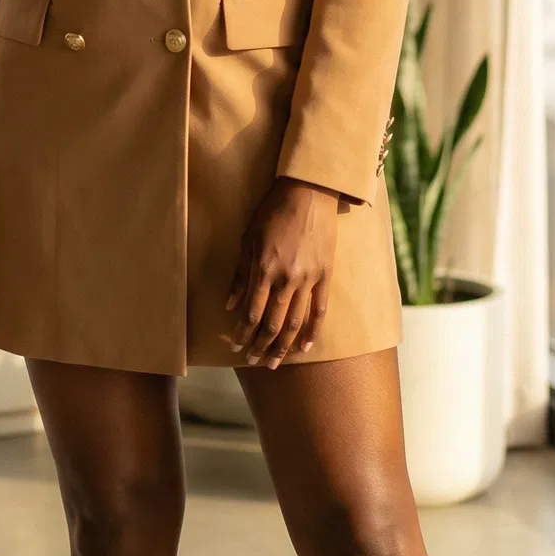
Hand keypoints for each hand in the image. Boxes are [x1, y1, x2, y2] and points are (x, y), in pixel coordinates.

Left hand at [225, 177, 337, 367]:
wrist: (308, 193)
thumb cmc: (273, 212)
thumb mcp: (248, 239)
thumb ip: (240, 275)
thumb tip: (229, 305)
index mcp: (264, 269)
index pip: (251, 312)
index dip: (243, 333)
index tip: (235, 346)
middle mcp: (286, 279)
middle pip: (272, 323)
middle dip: (260, 346)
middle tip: (253, 361)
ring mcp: (308, 279)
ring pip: (294, 322)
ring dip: (282, 346)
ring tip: (274, 362)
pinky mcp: (325, 275)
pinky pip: (320, 310)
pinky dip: (313, 331)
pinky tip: (305, 347)